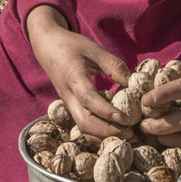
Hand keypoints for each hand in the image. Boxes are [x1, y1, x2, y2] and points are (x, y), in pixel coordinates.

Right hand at [25, 5, 131, 137]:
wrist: (48, 47)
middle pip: (84, 122)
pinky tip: (114, 131)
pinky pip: (83, 124)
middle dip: (107, 131)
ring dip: (104, 134)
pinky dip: (98, 132)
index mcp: (74, 78)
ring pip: (83, 127)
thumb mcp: (94, 50)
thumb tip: (132, 82)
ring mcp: (68, 103)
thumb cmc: (72, 46)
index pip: (89, 99)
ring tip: (126, 134)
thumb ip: (113, 65)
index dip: (106, 111)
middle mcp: (69, 95)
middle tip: (130, 133)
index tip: (125, 118)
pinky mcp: (71, 106)